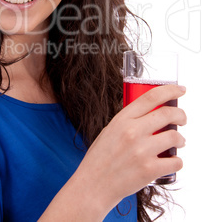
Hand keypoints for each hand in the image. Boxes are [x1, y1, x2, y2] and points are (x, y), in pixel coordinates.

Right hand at [72, 84, 185, 217]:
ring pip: (175, 136)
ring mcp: (142, 151)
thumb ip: (130, 121)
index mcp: (122, 119)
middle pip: (168, 113)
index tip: (180, 90)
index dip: (170, 90)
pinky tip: (171, 160)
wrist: (93, 185)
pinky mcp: (149, 170)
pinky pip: (176, 161)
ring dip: (181, 139)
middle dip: (181, 114)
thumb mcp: (110, 130)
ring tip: (177, 142)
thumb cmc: (101, 158)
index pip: (151, 97)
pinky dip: (177, 160)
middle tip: (182, 118)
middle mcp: (132, 132)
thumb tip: (153, 114)